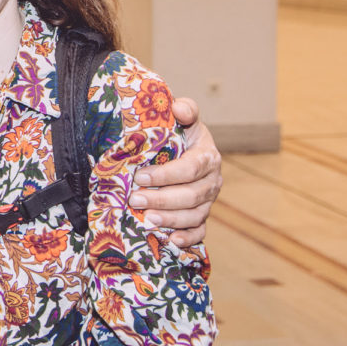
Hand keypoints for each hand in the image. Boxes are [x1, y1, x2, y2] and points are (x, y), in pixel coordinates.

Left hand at [129, 96, 222, 246]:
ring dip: (170, 219)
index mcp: (207, 155)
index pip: (190, 168)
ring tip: (146, 219)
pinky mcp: (201, 216)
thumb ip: (184, 109)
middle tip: (135, 199)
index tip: (140, 176)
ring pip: (195, 215)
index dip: (166, 174)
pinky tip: (170, 240)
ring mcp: (208, 200)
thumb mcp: (180, 117)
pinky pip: (199, 231)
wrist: (178, 148)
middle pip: (192, 195)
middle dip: (163, 199)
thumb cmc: (175, 132)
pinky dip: (187, 238)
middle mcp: (212, 180)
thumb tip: (178, 107)